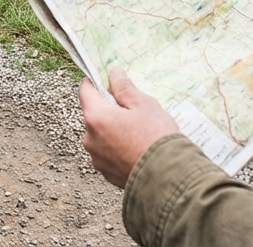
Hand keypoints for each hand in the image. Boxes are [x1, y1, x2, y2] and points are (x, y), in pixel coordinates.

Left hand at [79, 69, 181, 187]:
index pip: (85, 91)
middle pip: (94, 115)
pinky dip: (118, 149)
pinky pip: (108, 154)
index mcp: (96, 117)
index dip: (96, 83)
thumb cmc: (156, 138)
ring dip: (113, 131)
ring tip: (139, 133)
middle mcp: (90, 139)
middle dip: (109, 110)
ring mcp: (97, 158)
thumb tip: (113, 74)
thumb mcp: (144, 104)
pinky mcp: (106, 174)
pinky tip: (137, 149)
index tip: (109, 81)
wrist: (167, 178)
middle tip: (134, 111)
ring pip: (101, 135)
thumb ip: (124, 88)